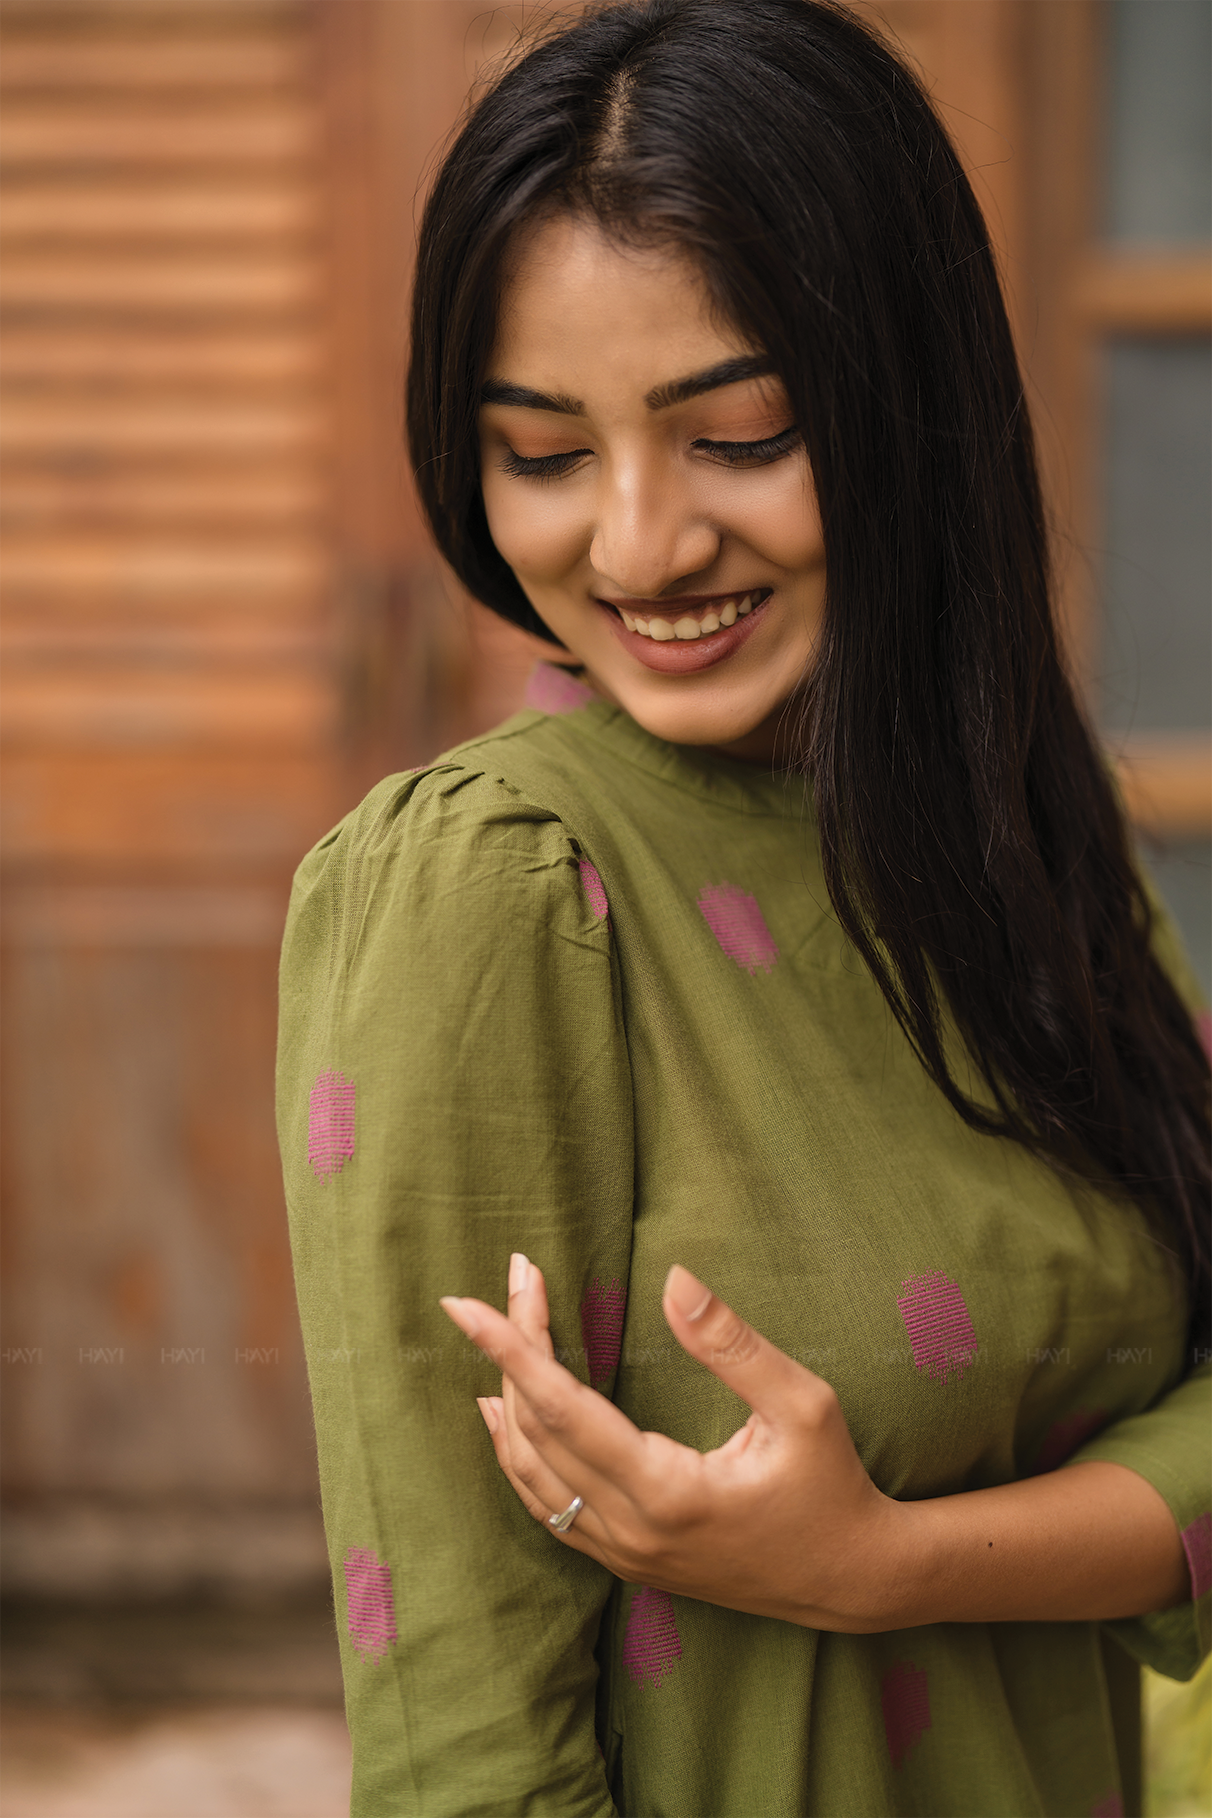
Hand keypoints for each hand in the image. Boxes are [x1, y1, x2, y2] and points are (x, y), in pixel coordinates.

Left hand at [440, 1256, 901, 1630]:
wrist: (851, 1578)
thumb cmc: (832, 1485)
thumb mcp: (803, 1406)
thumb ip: (733, 1344)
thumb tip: (674, 1278)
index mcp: (667, 1492)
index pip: (560, 1407)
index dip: (510, 1346)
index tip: (464, 1301)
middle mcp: (631, 1531)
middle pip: (536, 1430)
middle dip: (513, 1349)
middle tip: (518, 1280)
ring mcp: (624, 1554)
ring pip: (531, 1474)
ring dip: (508, 1398)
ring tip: (497, 1330)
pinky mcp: (628, 1560)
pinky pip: (548, 1507)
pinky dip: (518, 1455)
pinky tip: (505, 1416)